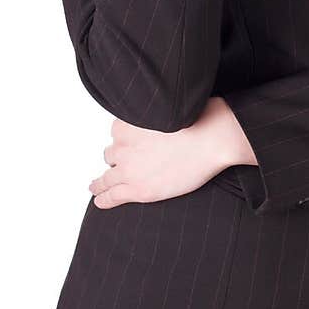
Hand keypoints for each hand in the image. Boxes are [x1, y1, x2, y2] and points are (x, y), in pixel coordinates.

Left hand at [88, 97, 248, 208]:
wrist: (211, 138)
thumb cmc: (198, 120)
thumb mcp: (168, 108)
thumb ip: (152, 115)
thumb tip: (155, 117)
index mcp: (127, 124)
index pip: (117, 133)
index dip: (125, 141)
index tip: (129, 145)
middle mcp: (123, 145)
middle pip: (112, 154)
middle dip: (118, 159)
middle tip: (126, 165)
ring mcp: (129, 168)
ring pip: (107, 177)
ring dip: (102, 182)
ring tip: (96, 187)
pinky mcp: (138, 189)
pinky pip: (112, 195)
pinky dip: (103, 198)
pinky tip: (99, 200)